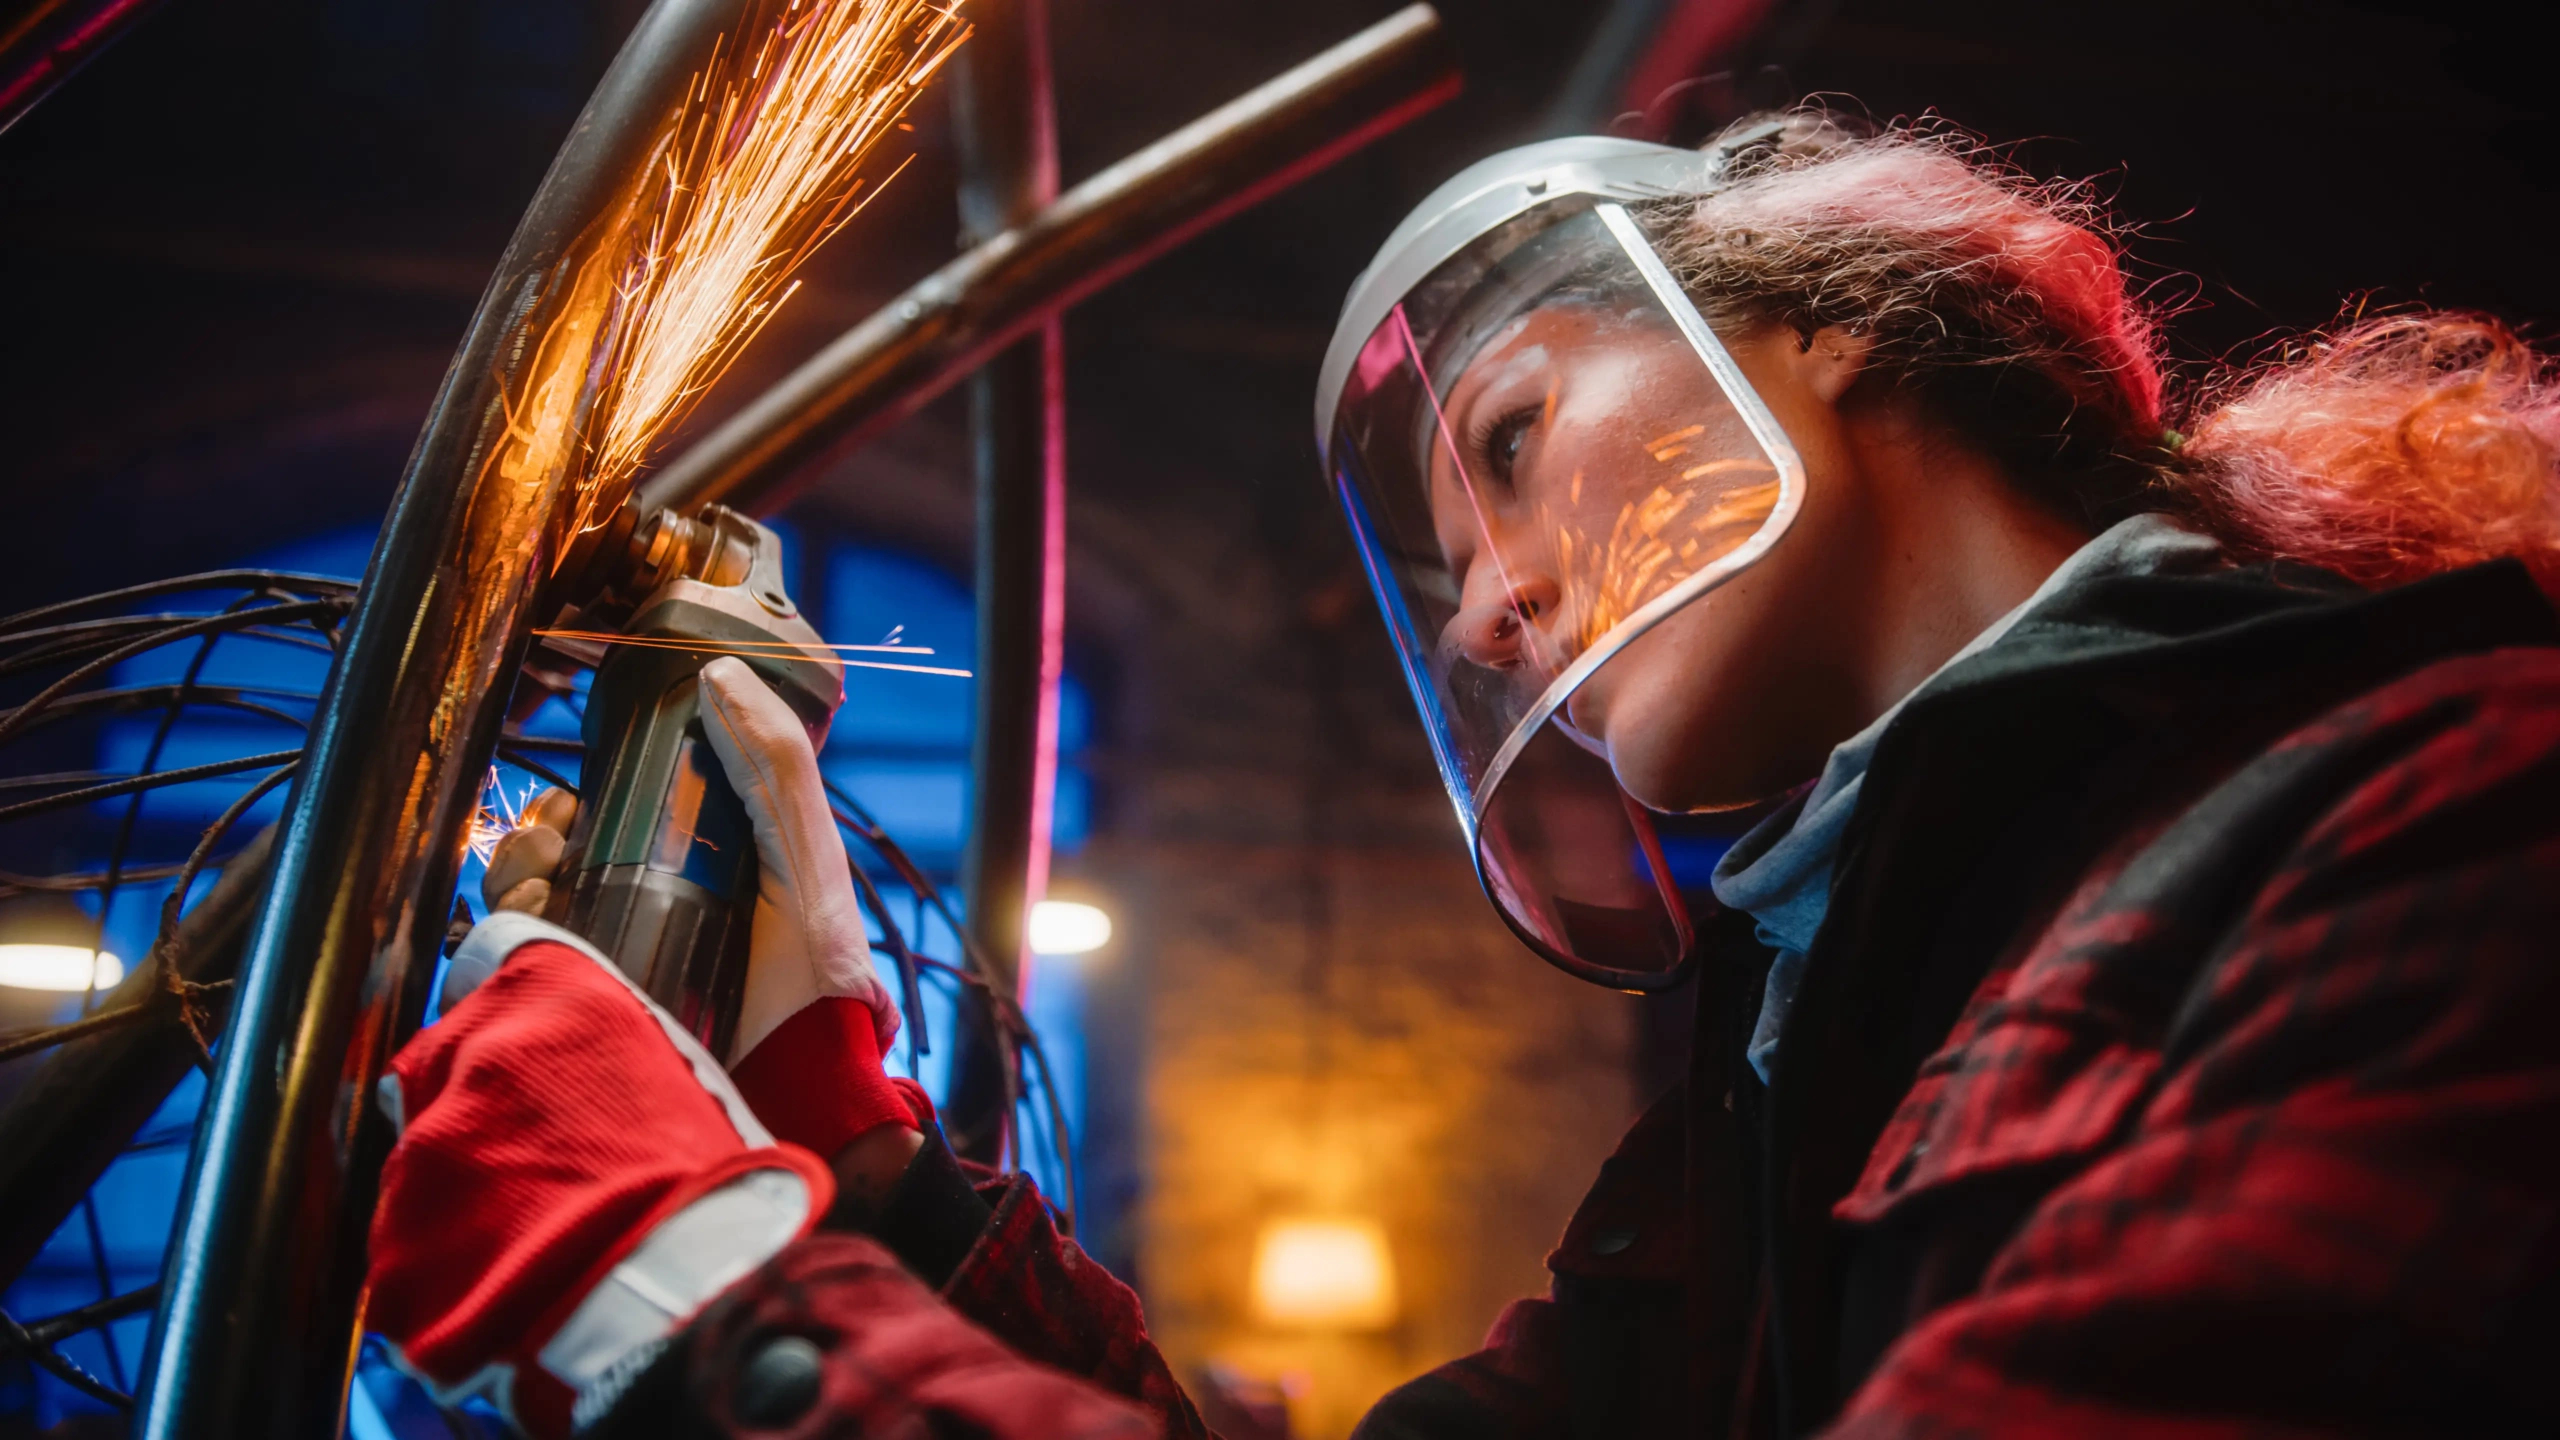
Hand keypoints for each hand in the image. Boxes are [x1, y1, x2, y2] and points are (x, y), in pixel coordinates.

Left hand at [372, 917, 834, 1436]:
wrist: (677, 1300)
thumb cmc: (702, 1186)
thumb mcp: (677, 1077)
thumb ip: (607, 1046)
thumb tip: (587, 1056)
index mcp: (548, 995)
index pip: (496, 954)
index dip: (510, 1005)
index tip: (521, 1035)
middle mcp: (467, 1052)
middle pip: (441, 1057)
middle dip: (474, 1100)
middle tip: (539, 1156)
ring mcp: (419, 1150)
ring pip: (421, 1158)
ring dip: (460, 1188)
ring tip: (533, 1235)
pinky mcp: (392, 1243)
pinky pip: (409, 1247)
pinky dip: (446, 1263)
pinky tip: (507, 1282)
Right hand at [453, 657, 922, 1159]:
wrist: (805, 1081)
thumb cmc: (819, 978)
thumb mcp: (806, 857)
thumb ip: (775, 767)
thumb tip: (720, 674)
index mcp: (690, 870)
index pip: (610, 814)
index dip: (581, 794)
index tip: (579, 790)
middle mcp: (639, 912)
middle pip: (550, 851)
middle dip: (536, 829)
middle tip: (555, 833)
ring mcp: (606, 961)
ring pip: (519, 898)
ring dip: (514, 869)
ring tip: (542, 874)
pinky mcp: (579, 1006)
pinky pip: (507, 961)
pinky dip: (504, 927)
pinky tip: (531, 918)